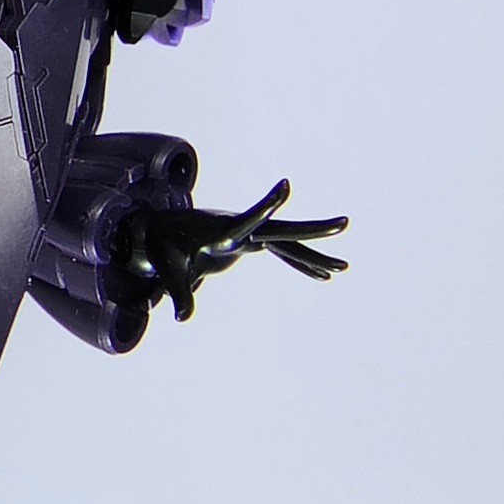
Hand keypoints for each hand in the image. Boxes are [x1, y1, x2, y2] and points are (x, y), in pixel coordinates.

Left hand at [114, 180, 347, 321]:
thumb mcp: (169, 270)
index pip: (247, 221)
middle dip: (312, 229)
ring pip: (288, 242)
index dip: (264, 206)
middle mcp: (240, 229)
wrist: (159, 231)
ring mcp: (248, 234)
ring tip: (344, 267)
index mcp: (221, 231)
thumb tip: (179, 318)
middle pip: (281, 229)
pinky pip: (281, 253)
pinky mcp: (249, 242)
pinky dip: (300, 263)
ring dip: (314, 254)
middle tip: (344, 223)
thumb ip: (179, 292)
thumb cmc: (162, 247)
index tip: (285, 185)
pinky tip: (322, 275)